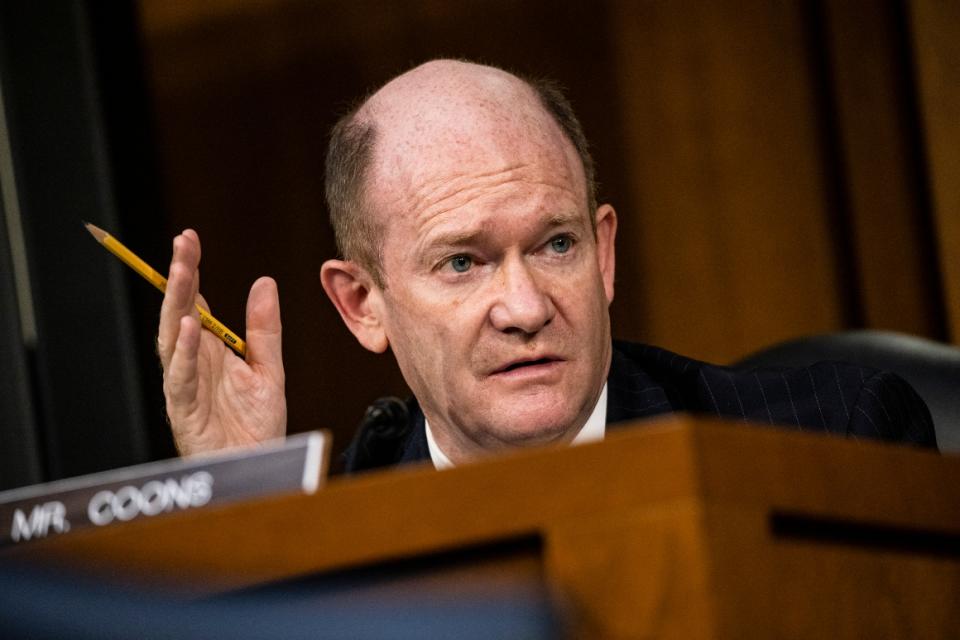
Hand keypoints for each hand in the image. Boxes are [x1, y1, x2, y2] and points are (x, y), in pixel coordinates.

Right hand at [158, 229, 286, 454]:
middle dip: (180, 277)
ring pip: (173, 338)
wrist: (261, 469)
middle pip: (179, 313)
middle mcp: (192, 364)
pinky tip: (188, 328)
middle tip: (182, 244)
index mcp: (210, 351)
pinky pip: (181, 378)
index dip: (191, 271)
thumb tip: (264, 283)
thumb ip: (264, 329)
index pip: (194, 303)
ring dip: (177, 305)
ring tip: (183, 273)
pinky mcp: (184, 410)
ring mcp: (185, 386)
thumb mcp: (268, 369)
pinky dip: (184, 353)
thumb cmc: (257, 427)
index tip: (190, 239)